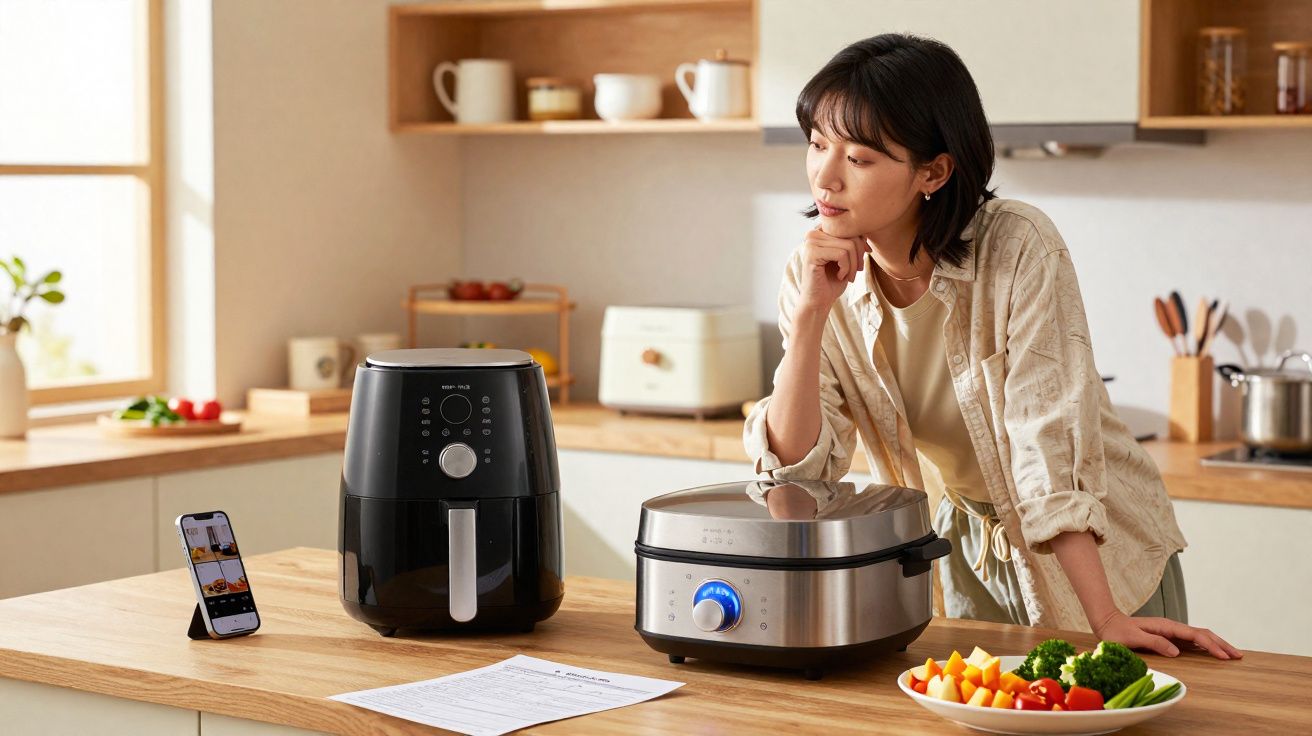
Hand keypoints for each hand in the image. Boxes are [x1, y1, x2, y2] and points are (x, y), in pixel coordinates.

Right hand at [796, 225, 871, 312]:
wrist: (819, 301)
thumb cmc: (833, 280)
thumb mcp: (847, 257)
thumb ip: (852, 242)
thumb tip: (866, 233)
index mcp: (820, 231)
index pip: (849, 227)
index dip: (861, 243)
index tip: (862, 259)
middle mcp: (813, 233)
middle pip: (850, 235)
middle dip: (859, 255)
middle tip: (857, 271)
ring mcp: (811, 242)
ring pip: (848, 245)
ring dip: (853, 265)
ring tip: (848, 276)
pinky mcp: (812, 253)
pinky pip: (842, 254)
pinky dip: (846, 268)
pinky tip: (839, 276)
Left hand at [1093, 610, 1242, 659]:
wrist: (1108, 623)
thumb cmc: (1117, 633)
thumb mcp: (1134, 638)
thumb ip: (1155, 643)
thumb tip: (1177, 651)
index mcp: (1166, 626)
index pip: (1195, 636)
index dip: (1211, 646)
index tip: (1224, 656)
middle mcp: (1172, 627)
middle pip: (1203, 634)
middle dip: (1221, 644)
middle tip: (1238, 655)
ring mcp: (1172, 631)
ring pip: (1200, 636)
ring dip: (1217, 644)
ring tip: (1232, 654)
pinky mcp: (1169, 637)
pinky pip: (1192, 641)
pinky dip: (1206, 645)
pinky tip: (1213, 652)